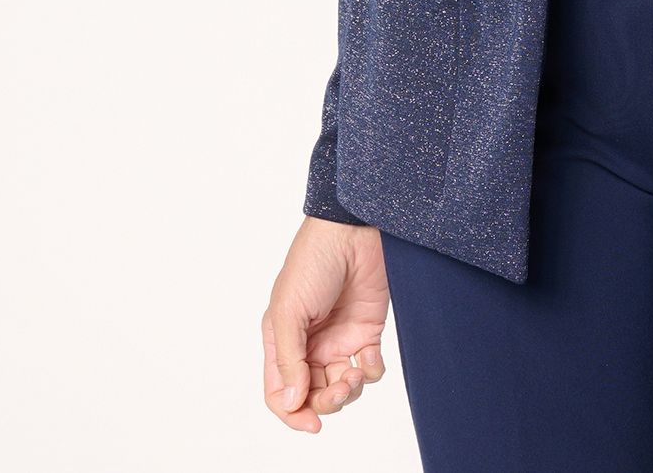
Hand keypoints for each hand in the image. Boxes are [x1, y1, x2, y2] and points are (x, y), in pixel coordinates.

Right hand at [262, 217, 391, 432]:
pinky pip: (369, 368)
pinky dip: (371, 373)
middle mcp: (310, 344)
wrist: (354, 231)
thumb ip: (289, 359)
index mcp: (282, 340)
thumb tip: (293, 402)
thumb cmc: (313, 262)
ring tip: (354, 376)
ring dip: (349, 391)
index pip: (281, 391)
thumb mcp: (288, 310)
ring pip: (342, 386)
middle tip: (339, 389)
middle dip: (326, 402)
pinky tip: (369, 359)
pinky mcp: (367, 330)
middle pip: (313, 394)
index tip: (312, 422)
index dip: (293, 413)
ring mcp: (340, 338)